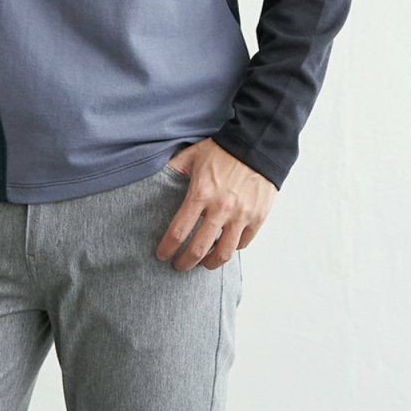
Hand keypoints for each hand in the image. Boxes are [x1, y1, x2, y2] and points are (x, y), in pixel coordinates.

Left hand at [157, 140, 274, 270]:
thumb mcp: (192, 155)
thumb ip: (173, 169)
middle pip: (198, 249)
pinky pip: (242, 243)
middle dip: (185, 262)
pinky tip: (223, 245)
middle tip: (179, 266)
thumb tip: (152, 179)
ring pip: (223, 253)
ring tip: (202, 263)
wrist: (258, 144)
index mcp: (201, 194)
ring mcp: (242, 215)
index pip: (178, 231)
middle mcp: (221, 208)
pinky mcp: (258, 217)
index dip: (167, 248)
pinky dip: (232, 248)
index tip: (162, 255)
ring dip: (209, 263)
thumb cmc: (223, 150)